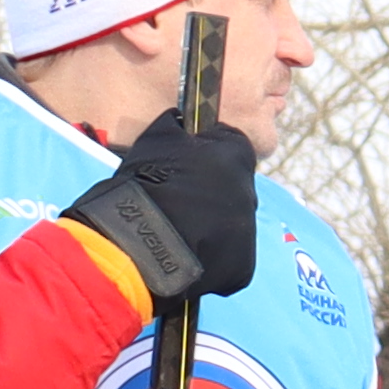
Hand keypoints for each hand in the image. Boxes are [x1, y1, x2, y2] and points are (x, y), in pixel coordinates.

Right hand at [64, 112, 257, 301]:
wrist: (137, 242)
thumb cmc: (144, 185)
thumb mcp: (156, 138)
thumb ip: (177, 126)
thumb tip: (182, 121)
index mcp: (237, 156)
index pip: (232, 146)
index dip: (208, 154)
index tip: (186, 164)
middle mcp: (251, 193)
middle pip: (233, 188)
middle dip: (211, 192)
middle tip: (178, 202)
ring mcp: (249, 232)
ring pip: (232, 224)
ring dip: (211, 225)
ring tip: (176, 232)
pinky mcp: (243, 267)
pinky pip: (229, 257)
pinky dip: (210, 256)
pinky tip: (184, 254)